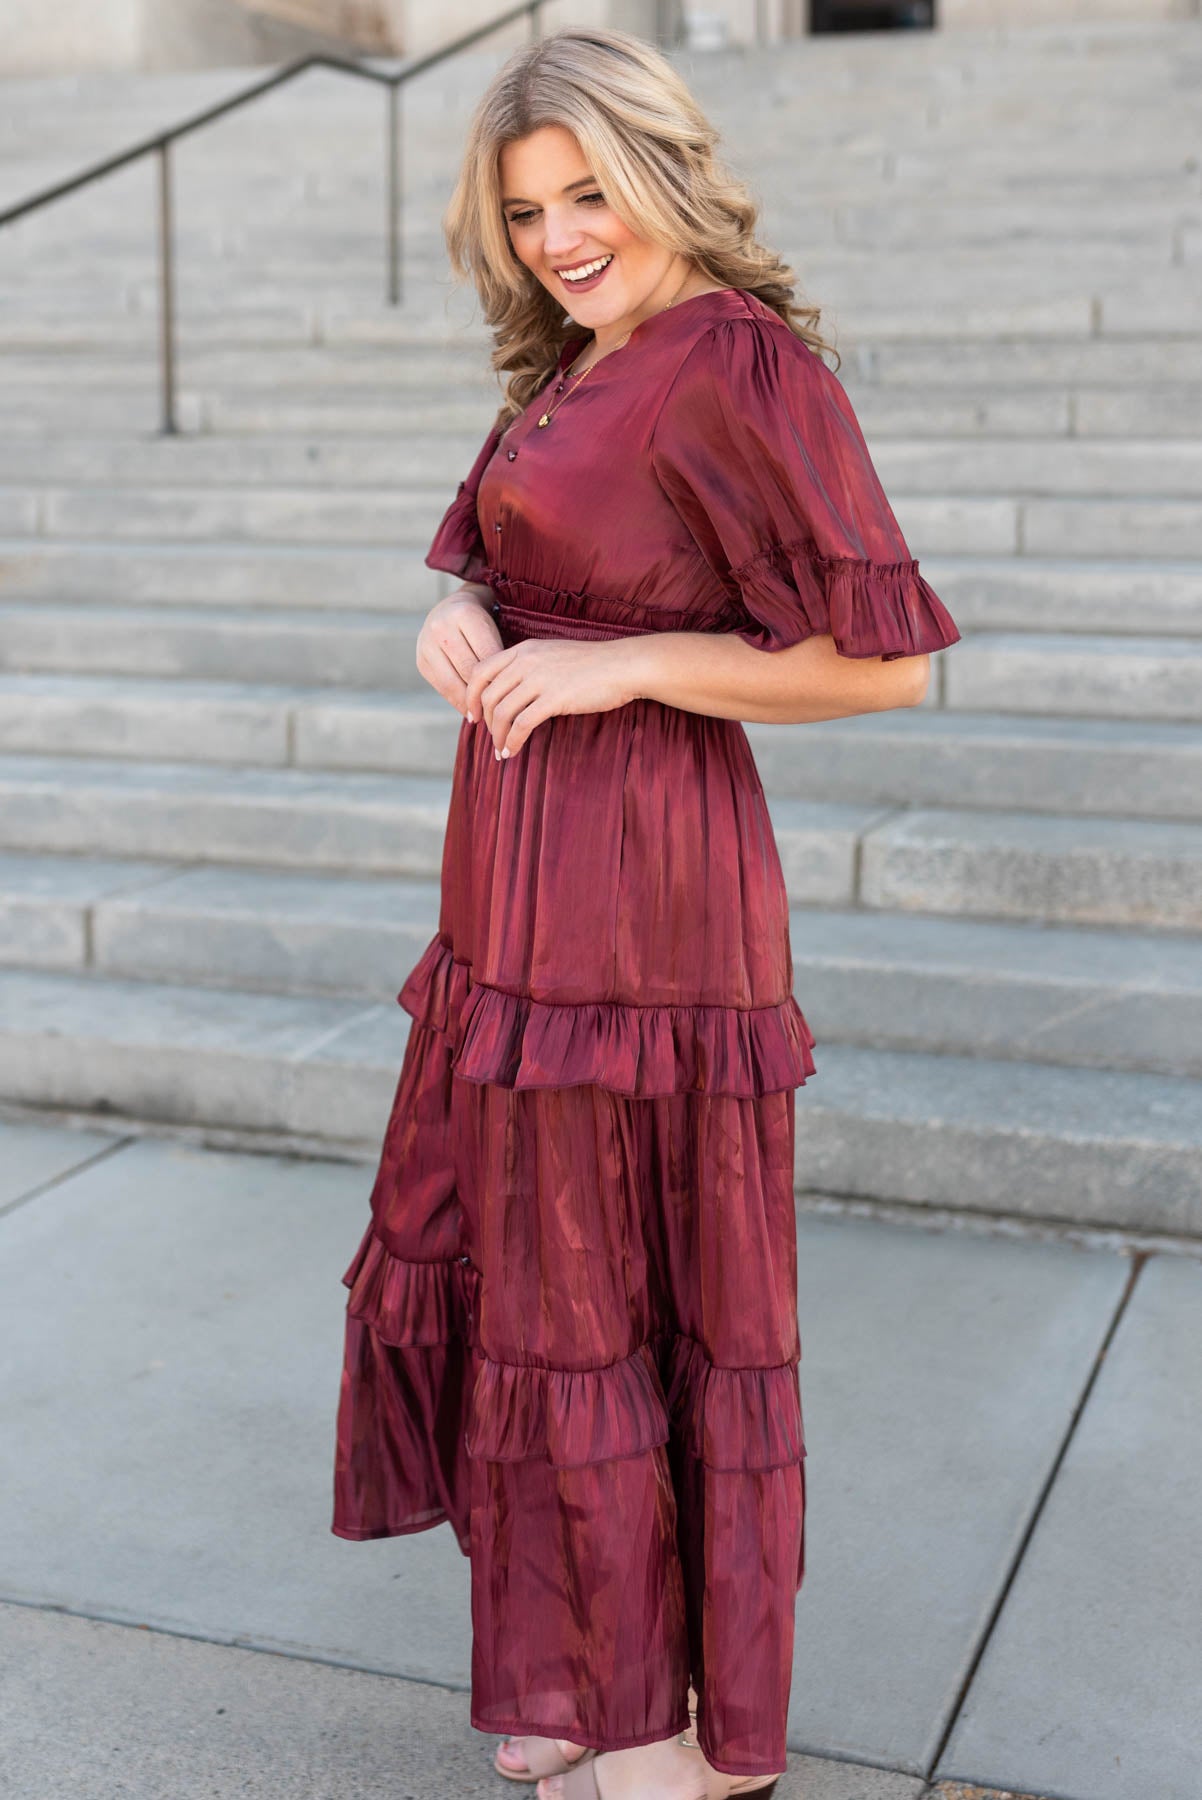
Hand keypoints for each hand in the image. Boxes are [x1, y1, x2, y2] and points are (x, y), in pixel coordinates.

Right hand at [415, 585, 501, 715]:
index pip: (487, 655)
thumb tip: (506, 694)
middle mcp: (442, 627)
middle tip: (500, 712)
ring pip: (453, 683)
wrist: (449, 610)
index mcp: (465, 614)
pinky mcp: (421, 661)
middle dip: (485, 693)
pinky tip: (469, 710)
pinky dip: (457, 701)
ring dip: (470, 703)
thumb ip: (499, 654)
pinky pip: (442, 688)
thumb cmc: (480, 624)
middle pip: (469, 670)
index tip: (513, 696)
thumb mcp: (493, 629)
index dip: (501, 678)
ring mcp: (427, 644)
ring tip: (485, 716)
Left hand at [465, 635, 639, 757]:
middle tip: (490, 738)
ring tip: (501, 751)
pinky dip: (513, 741)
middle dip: (484, 722)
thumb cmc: (593, 664)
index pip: (480, 671)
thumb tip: (513, 691)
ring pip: (501, 712)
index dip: (470, 696)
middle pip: (487, 695)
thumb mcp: (553, 655)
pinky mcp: (554, 699)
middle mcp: (526, 661)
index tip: (473, 716)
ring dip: (497, 737)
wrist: (623, 665)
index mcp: (523, 650)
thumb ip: (529, 667)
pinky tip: (513, 751)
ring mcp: (539, 679)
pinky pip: (522, 724)